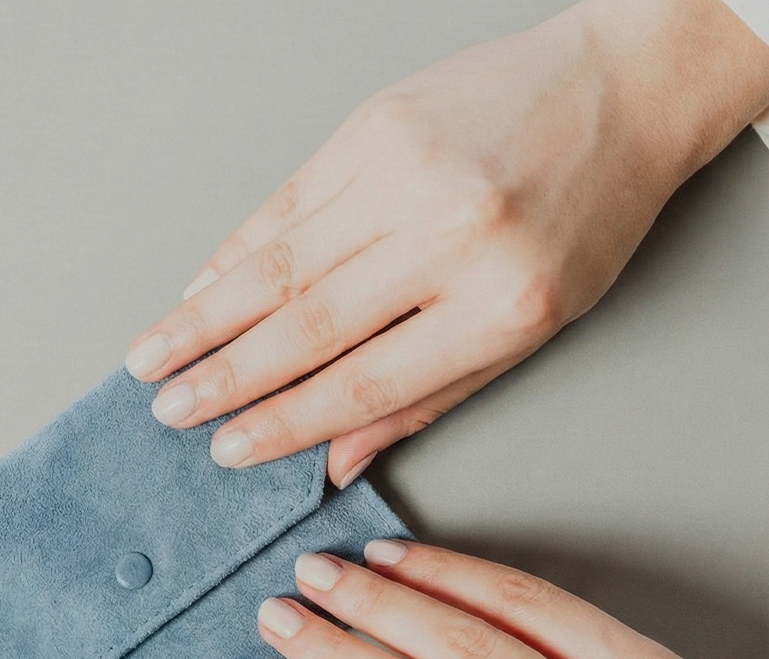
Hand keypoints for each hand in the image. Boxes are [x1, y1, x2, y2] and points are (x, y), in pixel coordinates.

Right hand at [125, 0, 768, 485]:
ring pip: (278, 262)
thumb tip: (336, 459)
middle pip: (305, 323)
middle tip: (166, 409)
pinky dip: (233, 249)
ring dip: (202, 315)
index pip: (361, 381)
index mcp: (499, 305)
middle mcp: (448, 235)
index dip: (284, 422)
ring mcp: (405, 170)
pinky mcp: (375, 124)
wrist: (622, 85)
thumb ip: (426, 398)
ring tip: (150, 356)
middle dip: (223, 375)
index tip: (228, 449)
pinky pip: (286, 200)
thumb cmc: (587, 218)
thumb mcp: (529, 328)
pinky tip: (196, 285)